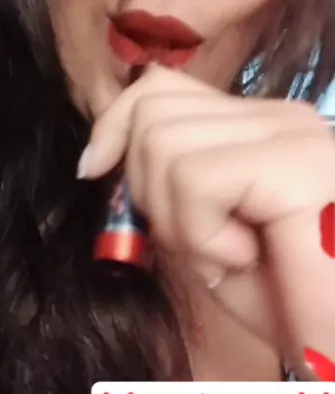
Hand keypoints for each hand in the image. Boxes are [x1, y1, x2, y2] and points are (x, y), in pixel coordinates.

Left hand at [78, 65, 334, 372]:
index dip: (113, 126)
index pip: (160, 87)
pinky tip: (248, 258)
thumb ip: (164, 185)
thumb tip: (98, 158)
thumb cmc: (283, 306)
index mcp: (260, 126)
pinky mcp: (299, 163)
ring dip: (180, 220)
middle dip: (148, 190)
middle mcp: (282, 116)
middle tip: (202, 244)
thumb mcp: (202, 234)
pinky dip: (203, 234)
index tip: (93, 172)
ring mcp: (295, 133)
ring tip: (232, 255)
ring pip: (161, 140)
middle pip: (153, 110)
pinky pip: (195, 178)